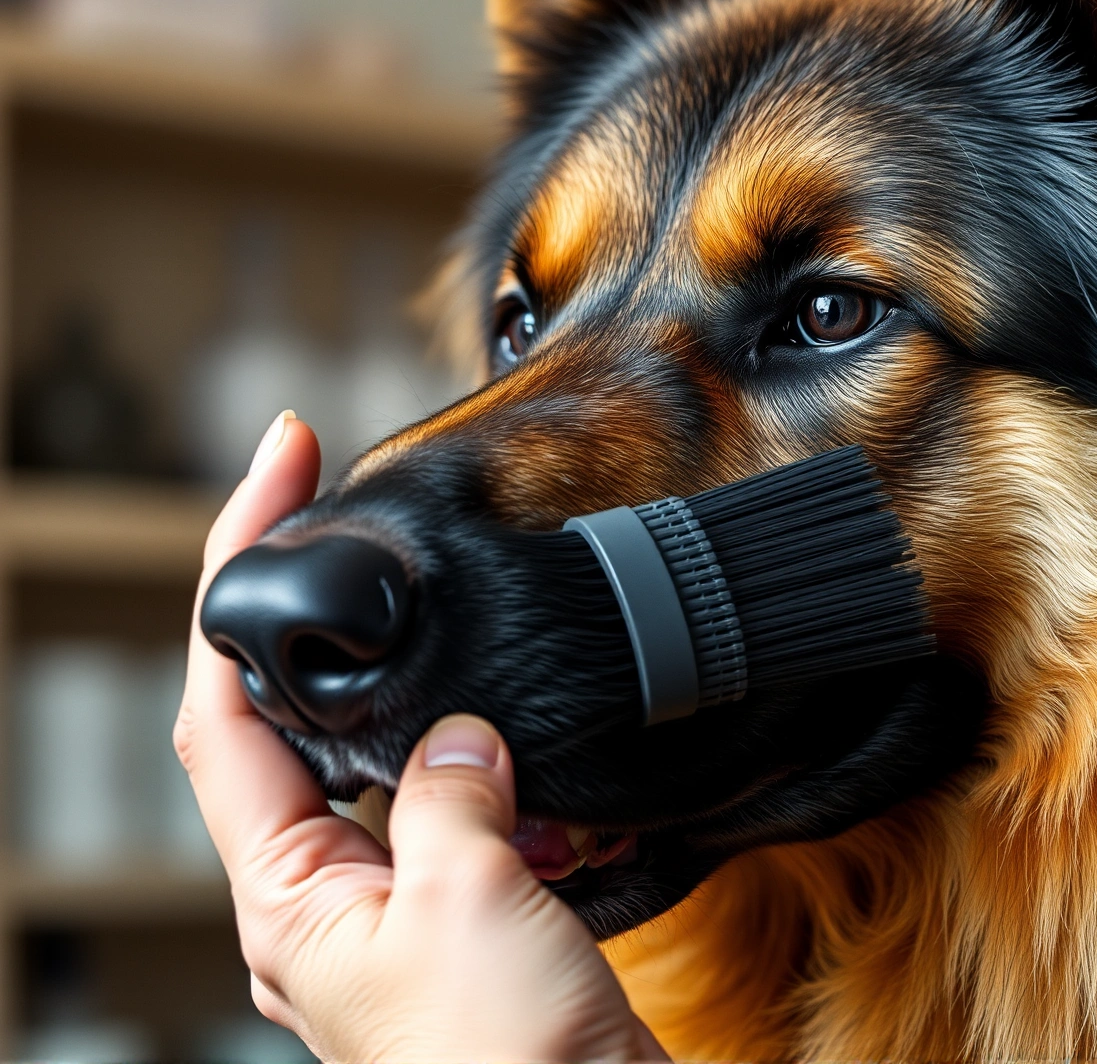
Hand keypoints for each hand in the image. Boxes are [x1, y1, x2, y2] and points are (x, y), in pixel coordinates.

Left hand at [173, 412, 666, 1062]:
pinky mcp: (479, 931)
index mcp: (288, 894)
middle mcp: (330, 902)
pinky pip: (483, 828)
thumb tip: (459, 737)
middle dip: (361, 654)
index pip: (225, 709)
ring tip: (514, 728)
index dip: (235, 580)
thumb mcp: (468, 897)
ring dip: (465, 734)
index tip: (278, 472)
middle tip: (396, 560)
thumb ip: (448, 791)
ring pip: (409, 777)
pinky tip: (564, 807)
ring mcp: (403, 917)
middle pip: (310, 732)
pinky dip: (523, 795)